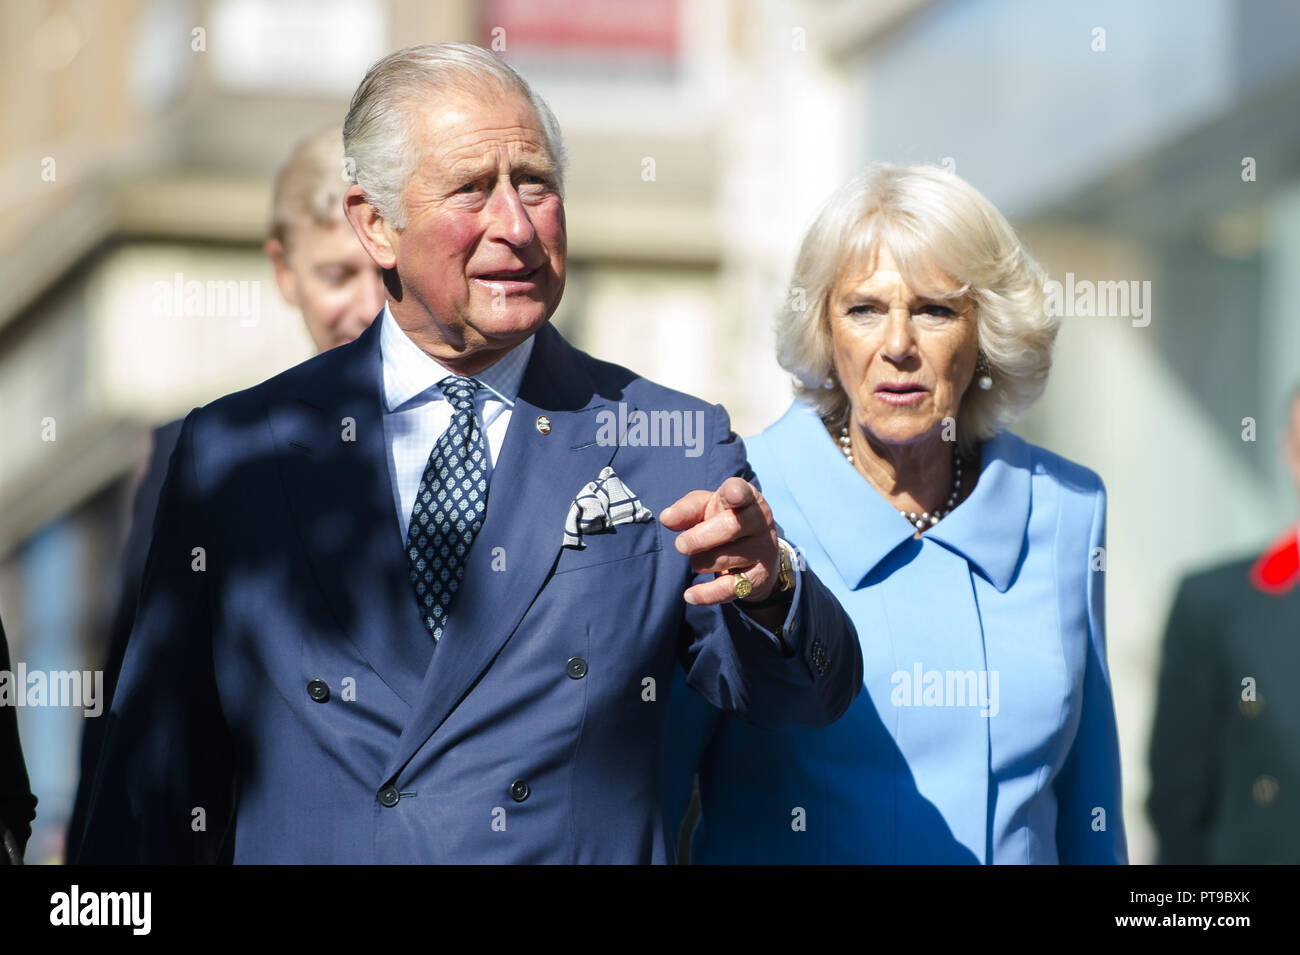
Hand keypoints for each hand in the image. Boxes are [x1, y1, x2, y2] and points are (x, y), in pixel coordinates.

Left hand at [660, 476, 780, 605]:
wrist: (754, 552)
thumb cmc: (722, 520)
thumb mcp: (705, 508)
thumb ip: (686, 509)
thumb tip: (666, 518)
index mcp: (746, 498)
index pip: (742, 492)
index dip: (737, 493)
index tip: (732, 495)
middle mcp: (759, 521)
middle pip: (731, 527)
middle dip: (699, 538)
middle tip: (680, 545)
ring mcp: (763, 549)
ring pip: (724, 559)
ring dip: (700, 561)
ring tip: (698, 559)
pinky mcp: (758, 577)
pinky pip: (729, 588)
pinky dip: (706, 594)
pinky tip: (689, 594)